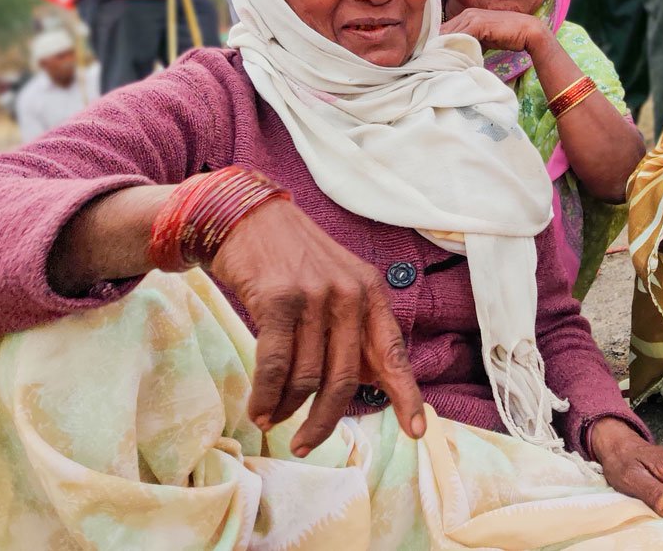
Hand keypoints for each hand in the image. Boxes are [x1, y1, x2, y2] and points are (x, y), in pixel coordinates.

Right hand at [208, 199, 425, 456]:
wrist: (247, 218)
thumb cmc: (292, 260)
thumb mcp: (337, 284)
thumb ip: (352, 328)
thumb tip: (367, 385)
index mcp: (370, 292)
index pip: (393, 351)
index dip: (406, 395)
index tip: (415, 430)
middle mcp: (349, 294)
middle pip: (345, 378)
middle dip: (324, 420)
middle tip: (306, 444)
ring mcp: (314, 295)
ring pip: (307, 377)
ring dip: (287, 408)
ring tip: (271, 418)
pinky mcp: (278, 300)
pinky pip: (275, 366)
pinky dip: (265, 396)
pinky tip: (258, 408)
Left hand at [441, 8, 543, 55]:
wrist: (527, 30)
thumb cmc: (507, 36)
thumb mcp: (484, 40)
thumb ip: (470, 44)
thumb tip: (456, 57)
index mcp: (466, 16)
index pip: (444, 30)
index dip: (437, 44)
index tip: (431, 58)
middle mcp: (467, 14)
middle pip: (443, 31)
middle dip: (436, 47)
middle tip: (428, 63)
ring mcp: (472, 17)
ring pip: (449, 34)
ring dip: (443, 49)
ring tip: (435, 63)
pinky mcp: (478, 23)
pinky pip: (460, 36)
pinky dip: (454, 47)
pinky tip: (450, 59)